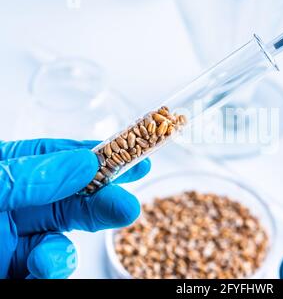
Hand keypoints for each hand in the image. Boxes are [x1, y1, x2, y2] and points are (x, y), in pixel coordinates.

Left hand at [0, 139, 149, 278]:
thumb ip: (32, 177)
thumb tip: (85, 162)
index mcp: (6, 171)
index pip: (56, 156)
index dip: (97, 155)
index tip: (131, 152)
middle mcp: (16, 204)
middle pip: (70, 198)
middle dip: (104, 200)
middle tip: (128, 206)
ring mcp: (17, 239)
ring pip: (63, 237)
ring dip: (75, 244)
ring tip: (64, 254)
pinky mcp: (18, 269)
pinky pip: (49, 268)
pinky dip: (54, 269)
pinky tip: (42, 266)